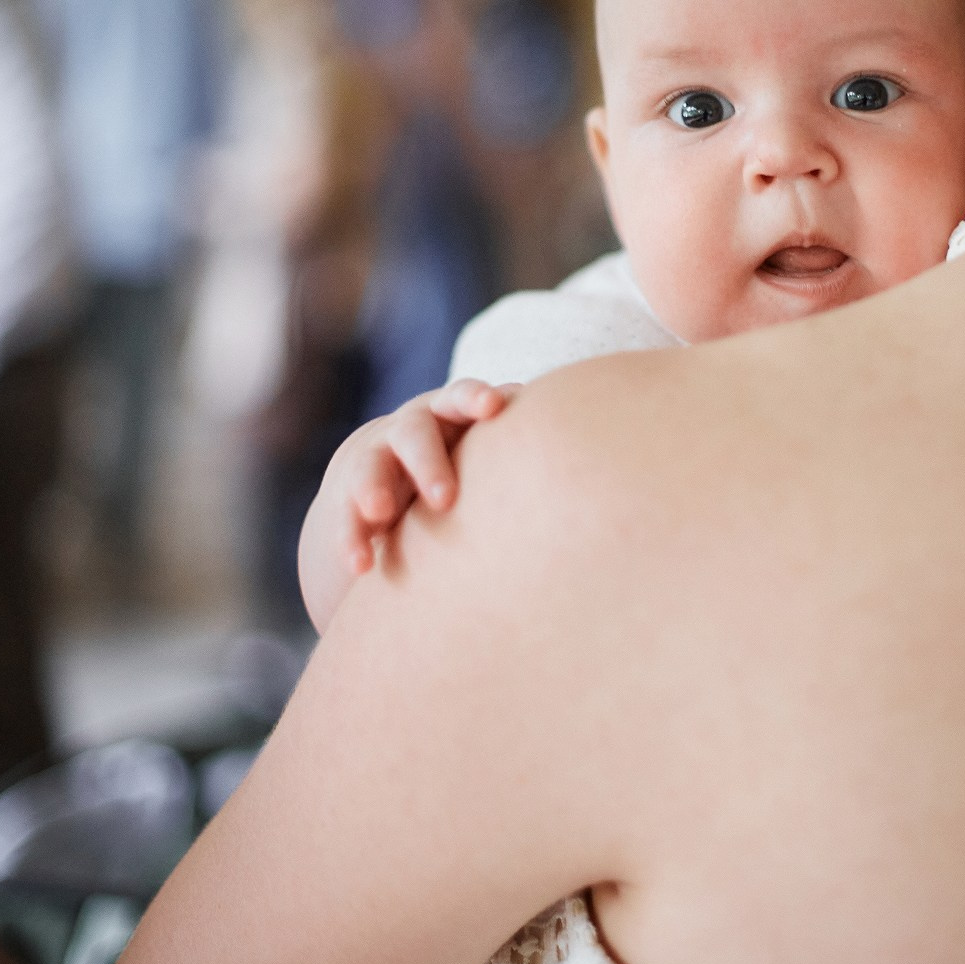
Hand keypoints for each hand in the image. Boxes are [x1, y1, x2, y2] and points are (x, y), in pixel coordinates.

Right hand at [299, 379, 513, 630]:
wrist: (391, 510)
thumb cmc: (475, 486)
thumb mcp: (497, 465)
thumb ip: (533, 453)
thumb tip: (621, 449)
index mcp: (455, 418)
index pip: (466, 398)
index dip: (478, 399)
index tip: (496, 408)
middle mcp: (412, 433)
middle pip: (417, 430)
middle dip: (430, 460)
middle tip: (446, 500)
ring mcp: (375, 465)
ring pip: (371, 467)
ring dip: (373, 490)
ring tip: (376, 514)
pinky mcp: (345, 504)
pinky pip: (343, 519)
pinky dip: (350, 540)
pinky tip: (360, 565)